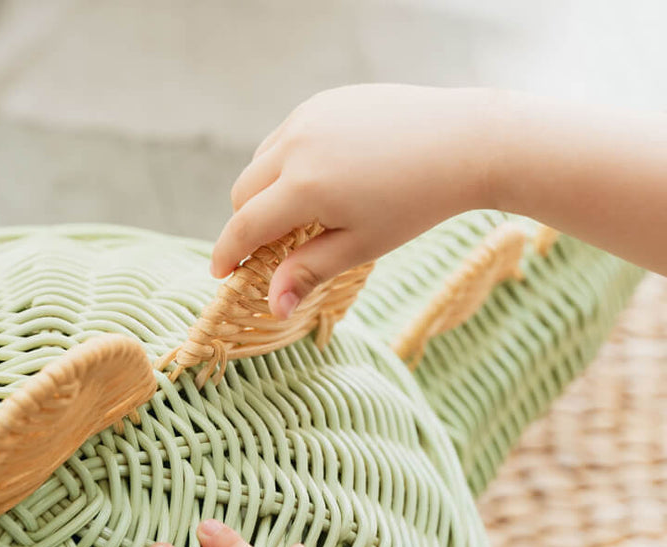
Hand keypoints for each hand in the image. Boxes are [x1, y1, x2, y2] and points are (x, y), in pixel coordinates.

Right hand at [211, 84, 501, 316]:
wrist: (464, 142)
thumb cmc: (414, 203)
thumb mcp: (359, 246)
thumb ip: (308, 272)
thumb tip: (273, 307)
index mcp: (304, 186)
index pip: (245, 226)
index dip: (228, 254)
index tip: (221, 273)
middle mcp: (297, 144)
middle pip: (243, 192)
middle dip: (248, 223)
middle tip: (270, 249)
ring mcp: (308, 116)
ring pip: (260, 162)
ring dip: (265, 191)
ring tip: (301, 214)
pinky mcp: (323, 101)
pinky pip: (286, 137)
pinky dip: (287, 163)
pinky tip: (321, 179)